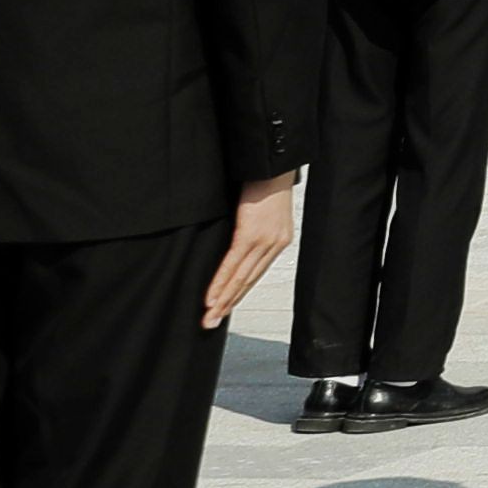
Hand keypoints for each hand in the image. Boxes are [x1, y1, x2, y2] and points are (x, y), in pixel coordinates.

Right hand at [203, 171, 298, 328]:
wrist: (272, 165)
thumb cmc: (264, 185)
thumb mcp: (261, 215)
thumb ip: (250, 233)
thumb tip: (233, 248)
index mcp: (279, 241)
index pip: (256, 274)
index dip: (239, 293)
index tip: (225, 308)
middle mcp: (275, 245)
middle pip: (248, 281)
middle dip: (229, 304)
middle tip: (211, 322)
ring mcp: (264, 241)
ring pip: (240, 278)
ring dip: (222, 300)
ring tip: (208, 316)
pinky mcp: (251, 234)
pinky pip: (232, 264)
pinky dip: (220, 283)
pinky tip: (211, 297)